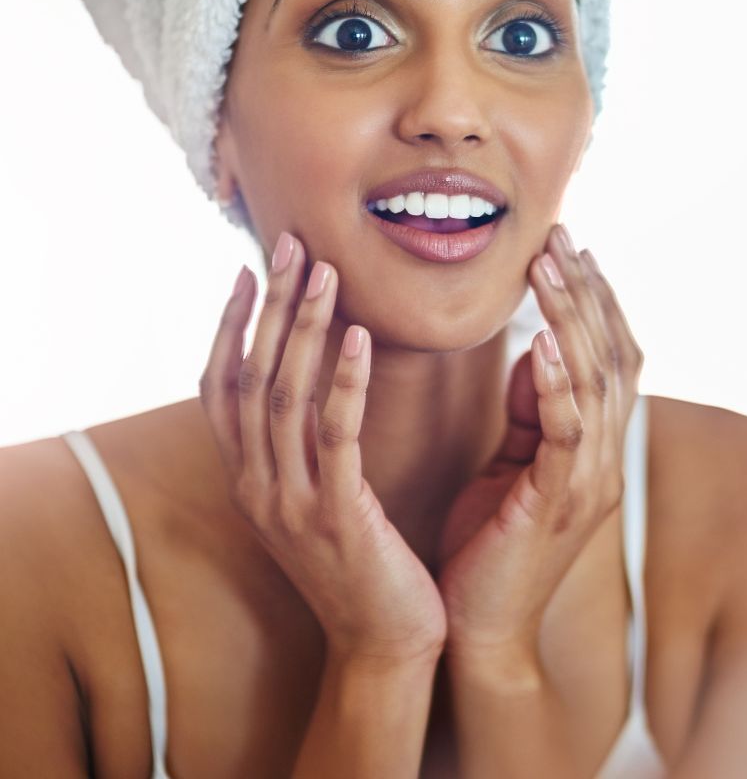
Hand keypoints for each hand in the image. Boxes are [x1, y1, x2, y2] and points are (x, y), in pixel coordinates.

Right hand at [200, 233, 445, 664]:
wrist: (384, 640)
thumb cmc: (360, 560)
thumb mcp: (315, 497)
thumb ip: (303, 446)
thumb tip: (312, 376)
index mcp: (250, 480)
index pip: (222, 389)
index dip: (231, 327)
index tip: (250, 269)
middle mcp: (258, 487)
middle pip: (250, 378)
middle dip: (271, 307)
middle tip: (292, 246)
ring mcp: (291, 503)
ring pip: (285, 397)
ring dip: (304, 327)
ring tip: (326, 273)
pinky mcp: (337, 515)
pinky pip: (336, 434)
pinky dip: (344, 381)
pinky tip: (360, 336)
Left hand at [438, 226, 642, 660]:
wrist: (478, 628)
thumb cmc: (487, 541)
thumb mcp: (511, 461)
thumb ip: (531, 406)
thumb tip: (537, 345)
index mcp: (595, 446)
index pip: (611, 356)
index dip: (596, 299)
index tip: (570, 247)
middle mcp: (605, 458)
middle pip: (611, 356)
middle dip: (587, 291)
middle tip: (562, 236)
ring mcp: (590, 481)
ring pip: (596, 383)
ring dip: (574, 319)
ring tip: (552, 265)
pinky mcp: (559, 504)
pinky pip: (569, 433)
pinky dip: (559, 385)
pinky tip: (543, 343)